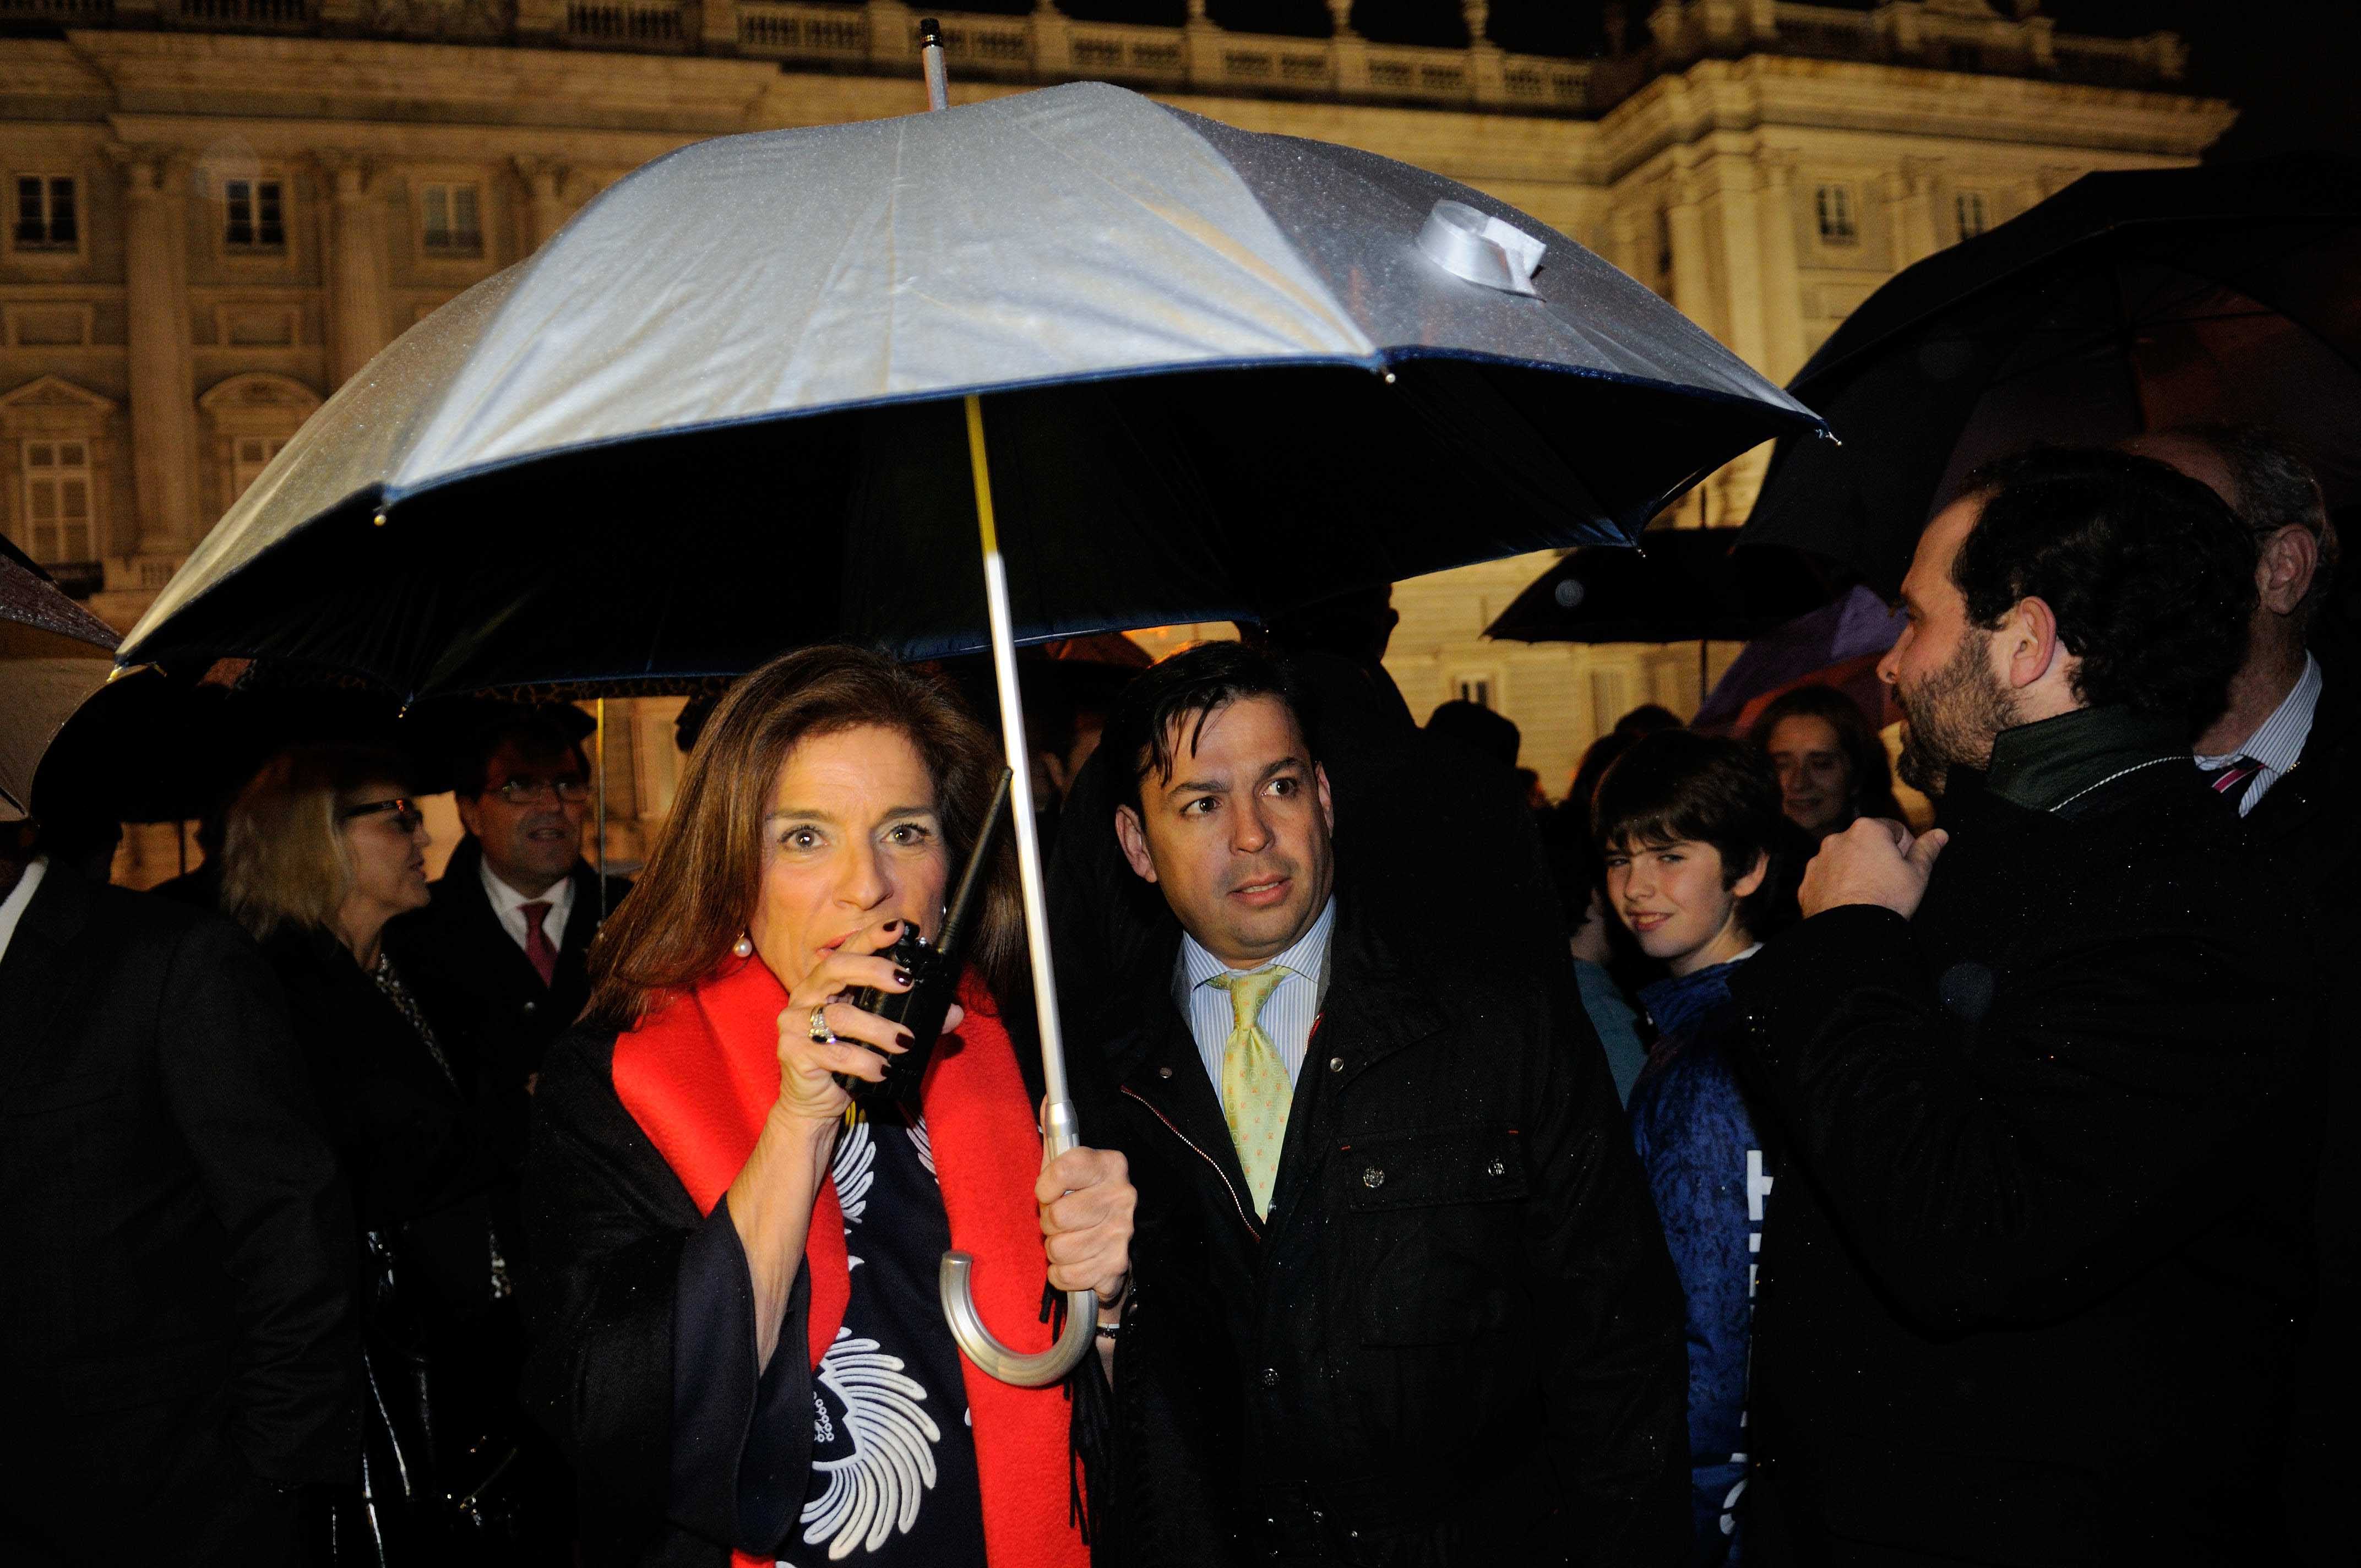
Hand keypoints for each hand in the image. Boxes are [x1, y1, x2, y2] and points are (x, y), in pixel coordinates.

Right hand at [773, 917, 966, 1124]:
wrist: (815, 1103)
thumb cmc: (848, 1061)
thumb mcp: (882, 1036)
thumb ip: (916, 1019)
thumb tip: (954, 1011)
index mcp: (827, 983)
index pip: (849, 949)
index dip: (871, 936)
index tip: (898, 928)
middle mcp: (807, 995)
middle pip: (836, 968)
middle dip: (874, 970)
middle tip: (906, 983)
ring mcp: (795, 1023)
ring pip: (840, 1016)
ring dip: (878, 1030)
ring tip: (905, 1043)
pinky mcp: (793, 1052)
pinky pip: (834, 1054)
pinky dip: (864, 1062)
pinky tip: (881, 1070)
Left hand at [1036, 1144, 1134, 1309]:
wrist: (1112, 1243)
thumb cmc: (1081, 1200)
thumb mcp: (1067, 1166)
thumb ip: (1055, 1136)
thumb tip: (1046, 1098)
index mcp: (1110, 1165)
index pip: (1063, 1169)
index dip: (1045, 1187)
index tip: (1048, 1192)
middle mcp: (1122, 1196)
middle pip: (1057, 1215)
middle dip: (1049, 1223)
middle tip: (1060, 1221)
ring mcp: (1121, 1231)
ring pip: (1058, 1248)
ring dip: (1054, 1249)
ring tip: (1068, 1240)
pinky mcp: (1116, 1264)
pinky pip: (1067, 1275)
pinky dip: (1062, 1273)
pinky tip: (1074, 1261)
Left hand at [1799, 817, 1948, 919]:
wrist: (1851, 932)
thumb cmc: (1887, 900)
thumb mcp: (1917, 874)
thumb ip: (1927, 850)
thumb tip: (1939, 834)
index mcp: (1867, 830)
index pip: (1894, 829)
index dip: (1905, 847)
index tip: (1908, 866)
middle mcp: (1838, 839)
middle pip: (1866, 843)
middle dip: (1879, 858)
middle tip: (1890, 882)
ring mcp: (1819, 860)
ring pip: (1845, 860)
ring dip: (1856, 871)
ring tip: (1869, 894)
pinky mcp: (1808, 882)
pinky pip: (1827, 879)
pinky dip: (1838, 887)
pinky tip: (1850, 903)